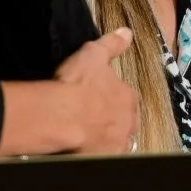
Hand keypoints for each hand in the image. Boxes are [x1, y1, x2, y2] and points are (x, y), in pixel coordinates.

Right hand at [54, 28, 138, 154]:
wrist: (62, 116)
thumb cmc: (78, 83)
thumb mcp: (94, 54)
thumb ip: (112, 44)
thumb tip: (128, 32)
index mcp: (128, 96)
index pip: (126, 97)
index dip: (112, 96)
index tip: (98, 96)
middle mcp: (128, 121)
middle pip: (125, 120)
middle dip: (114, 118)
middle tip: (94, 115)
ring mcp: (118, 143)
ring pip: (119, 140)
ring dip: (110, 136)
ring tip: (92, 133)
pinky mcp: (106, 158)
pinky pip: (107, 155)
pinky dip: (100, 151)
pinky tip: (88, 147)